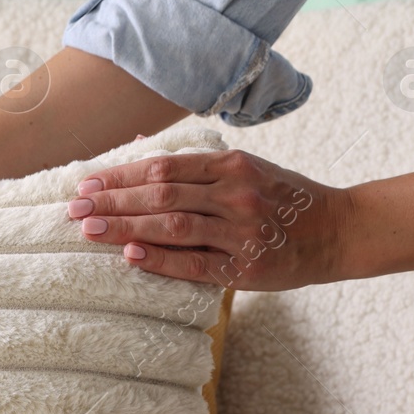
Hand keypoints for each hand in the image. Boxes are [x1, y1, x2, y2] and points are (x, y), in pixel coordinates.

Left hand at [68, 149, 349, 290]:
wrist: (338, 231)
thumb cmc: (283, 198)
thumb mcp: (245, 167)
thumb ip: (195, 162)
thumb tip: (138, 146)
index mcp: (232, 165)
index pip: (163, 167)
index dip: (120, 175)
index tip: (86, 183)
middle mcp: (235, 193)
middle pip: (161, 194)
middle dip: (113, 201)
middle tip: (75, 209)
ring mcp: (242, 231)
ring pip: (172, 226)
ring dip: (126, 227)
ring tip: (90, 230)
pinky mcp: (246, 267)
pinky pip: (195, 263)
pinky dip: (161, 259)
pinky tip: (130, 256)